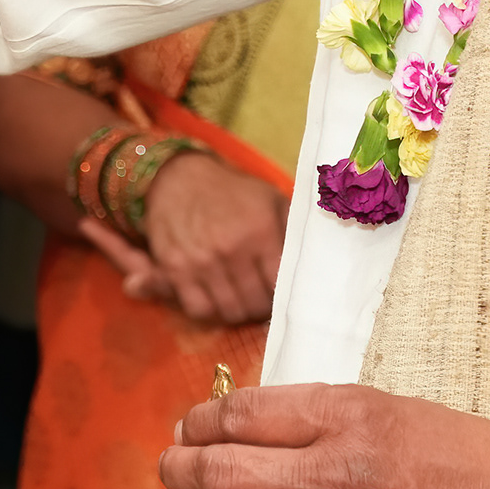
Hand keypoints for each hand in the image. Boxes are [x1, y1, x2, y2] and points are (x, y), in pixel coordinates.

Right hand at [127, 152, 284, 325]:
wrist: (181, 176)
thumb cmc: (233, 192)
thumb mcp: (270, 201)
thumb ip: (292, 231)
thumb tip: (315, 262)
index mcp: (260, 231)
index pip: (279, 287)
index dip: (283, 297)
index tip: (281, 295)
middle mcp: (230, 249)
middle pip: (254, 304)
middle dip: (260, 307)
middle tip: (260, 299)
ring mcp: (199, 261)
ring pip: (227, 312)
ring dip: (237, 311)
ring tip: (239, 299)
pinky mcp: (173, 269)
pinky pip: (197, 309)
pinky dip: (209, 310)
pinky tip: (215, 297)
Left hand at [155, 382, 489, 488]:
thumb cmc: (472, 458)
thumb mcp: (395, 407)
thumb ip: (322, 414)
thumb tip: (249, 424)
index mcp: (350, 416)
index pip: (242, 416)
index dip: (201, 422)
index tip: (191, 427)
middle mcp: (340, 474)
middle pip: (222, 472)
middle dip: (181, 471)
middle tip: (172, 470)